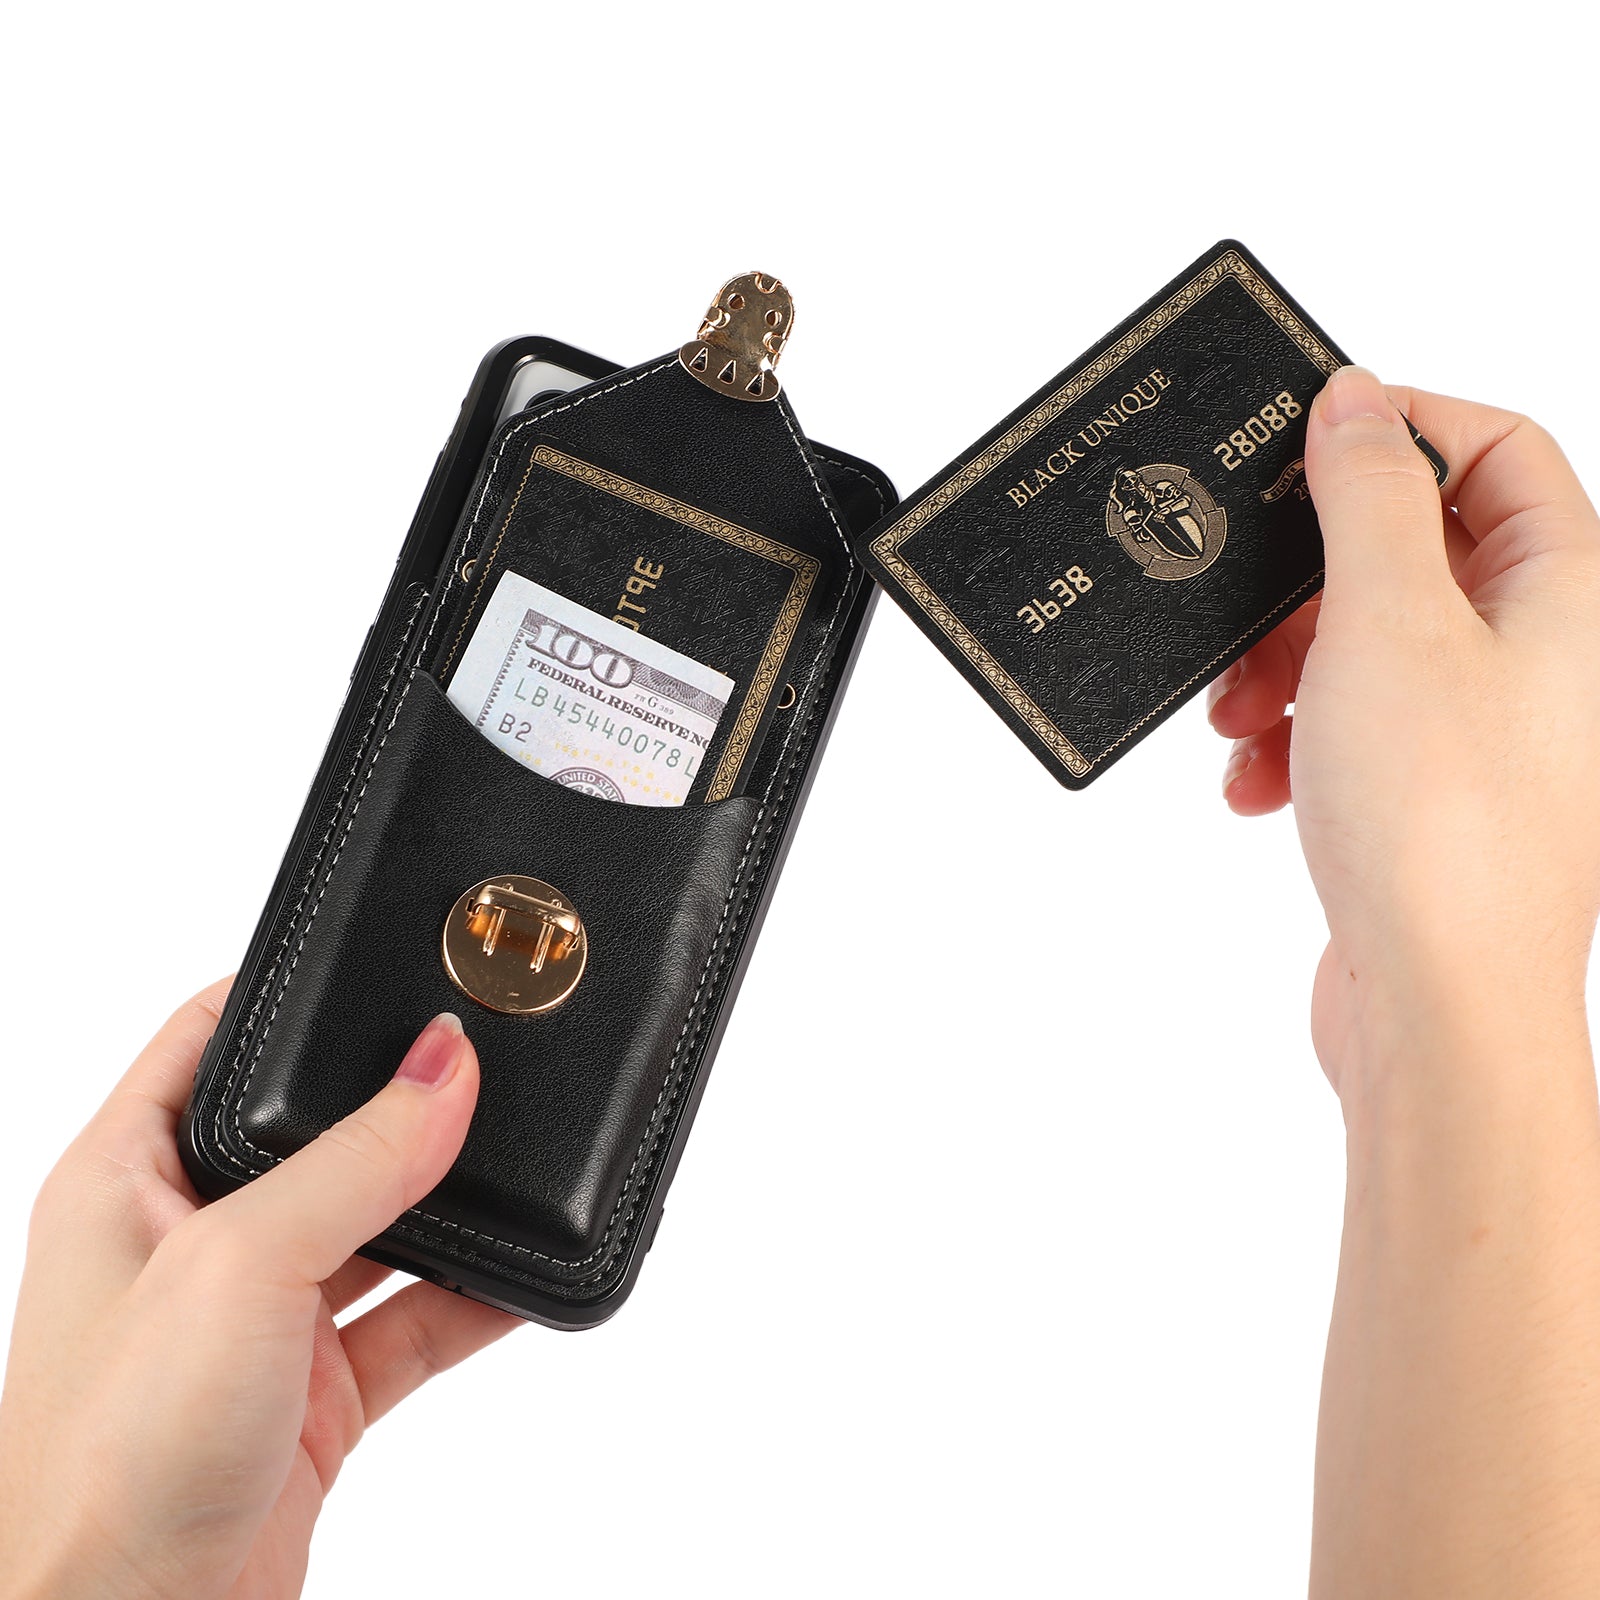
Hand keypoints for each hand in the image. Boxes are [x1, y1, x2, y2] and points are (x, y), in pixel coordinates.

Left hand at [0, 983, 517, 1599]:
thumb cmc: (107, 1460)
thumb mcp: (238, 1267)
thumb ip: (354, 1159)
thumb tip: (445, 1062)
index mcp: (125, 1179)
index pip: (206, 1039)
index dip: (288, 998)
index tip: (380, 962)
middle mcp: (190, 1239)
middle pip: (314, 1134)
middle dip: (396, 1104)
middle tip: (481, 1058)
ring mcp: (256, 1320)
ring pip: (376, 1228)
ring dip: (446, 1208)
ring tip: (519, 1165)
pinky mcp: (313, 1394)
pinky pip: (413, 1322)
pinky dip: (472, 1301)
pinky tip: (525, 1278)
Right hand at [1211, 370, 1599, 1596]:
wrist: (1442, 1010)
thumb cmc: (1443, 827)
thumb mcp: (1384, 620)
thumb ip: (1367, 495)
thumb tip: (1354, 401)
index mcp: (1567, 591)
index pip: (1496, 449)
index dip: (1397, 429)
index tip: (1299, 446)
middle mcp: (1542, 655)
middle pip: (1414, 552)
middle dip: (1308, 582)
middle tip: (1246, 612)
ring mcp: (1489, 730)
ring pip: (1368, 645)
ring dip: (1283, 669)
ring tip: (1237, 720)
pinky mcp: (1431, 795)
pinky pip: (1351, 727)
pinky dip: (1293, 739)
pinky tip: (1256, 784)